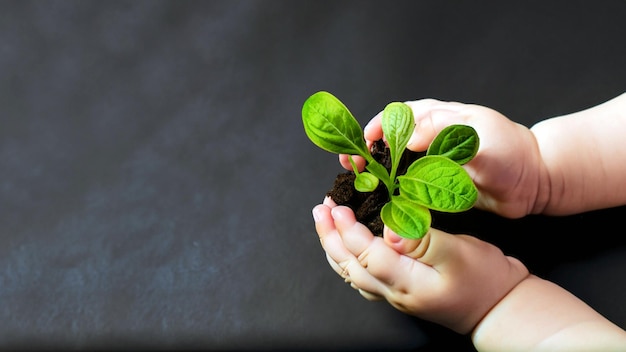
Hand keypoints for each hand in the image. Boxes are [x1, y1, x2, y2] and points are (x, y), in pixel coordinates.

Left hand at [312, 197, 528, 333]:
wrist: (500, 308)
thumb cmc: (485, 279)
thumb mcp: (459, 252)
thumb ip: (421, 239)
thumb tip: (388, 228)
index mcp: (406, 282)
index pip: (365, 255)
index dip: (346, 229)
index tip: (336, 205)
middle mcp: (394, 293)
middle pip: (349, 266)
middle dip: (329, 237)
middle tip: (320, 209)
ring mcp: (395, 296)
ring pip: (352, 274)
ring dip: (335, 247)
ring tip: (326, 223)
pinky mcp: (400, 292)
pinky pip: (363, 277)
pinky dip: (348, 258)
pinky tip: (347, 247)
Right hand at [340, 99, 548, 217]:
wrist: (534, 181)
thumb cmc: (512, 153)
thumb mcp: (481, 138)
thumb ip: (446, 134)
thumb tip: (408, 137)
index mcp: (438, 117)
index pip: (397, 116)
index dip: (376, 128)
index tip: (364, 144)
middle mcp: (430, 137)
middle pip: (388, 139)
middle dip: (366, 150)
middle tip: (352, 165)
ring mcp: (431, 161)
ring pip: (393, 163)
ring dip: (374, 170)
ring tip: (358, 181)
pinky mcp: (435, 184)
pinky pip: (406, 184)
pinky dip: (389, 190)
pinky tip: (379, 199)